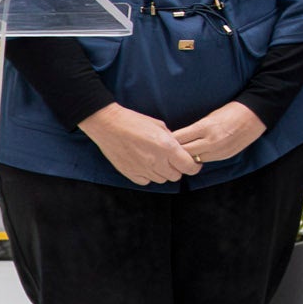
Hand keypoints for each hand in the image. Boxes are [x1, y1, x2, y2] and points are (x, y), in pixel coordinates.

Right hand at [82, 103, 200, 187]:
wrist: (108, 125)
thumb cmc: (134, 122)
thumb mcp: (160, 126)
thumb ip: (172, 140)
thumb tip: (179, 149)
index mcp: (167, 148)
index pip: (188, 166)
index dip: (193, 166)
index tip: (193, 163)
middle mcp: (156, 161)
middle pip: (176, 176)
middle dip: (178, 169)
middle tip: (172, 160)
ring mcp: (142, 169)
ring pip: (161, 179)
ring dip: (162, 172)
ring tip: (156, 160)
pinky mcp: (130, 174)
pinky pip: (146, 181)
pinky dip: (148, 175)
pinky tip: (145, 164)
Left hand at [169, 101, 266, 167]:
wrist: (254, 115)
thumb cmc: (231, 111)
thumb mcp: (210, 116)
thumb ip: (195, 129)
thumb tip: (179, 138)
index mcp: (205, 127)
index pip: (179, 139)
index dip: (170, 141)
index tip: (164, 140)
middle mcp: (211, 141)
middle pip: (184, 152)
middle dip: (176, 151)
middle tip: (169, 150)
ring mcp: (219, 150)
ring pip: (195, 159)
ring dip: (188, 157)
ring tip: (182, 154)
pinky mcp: (225, 156)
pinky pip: (207, 160)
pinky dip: (200, 157)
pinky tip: (198, 153)